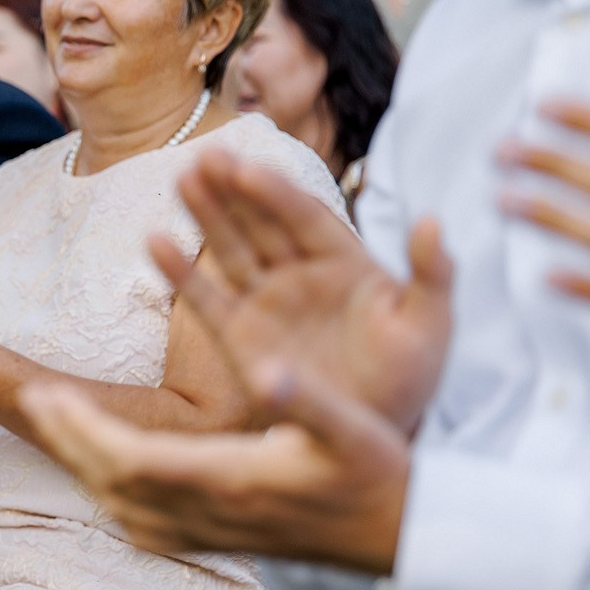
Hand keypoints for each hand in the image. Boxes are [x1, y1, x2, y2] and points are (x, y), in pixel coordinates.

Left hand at [20, 363, 410, 574]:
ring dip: (83, 465)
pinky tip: (102, 470)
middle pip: (112, 483)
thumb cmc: (380, 475)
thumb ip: (306, 398)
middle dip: (68, 440)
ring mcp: (210, 534)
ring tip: (57, 424)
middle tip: (34, 398)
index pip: (131, 459)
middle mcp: (211, 515)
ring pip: (121, 507)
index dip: (83, 430)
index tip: (50, 395)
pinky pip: (142, 524)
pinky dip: (110, 493)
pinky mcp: (216, 543)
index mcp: (233, 480)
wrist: (403, 541)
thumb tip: (265, 370)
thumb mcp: (353, 426)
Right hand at [160, 150, 452, 433]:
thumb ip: (432, 274)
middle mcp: (300, 274)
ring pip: (231, 248)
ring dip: (207, 214)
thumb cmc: (408, 377)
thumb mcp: (431, 325)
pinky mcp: (239, 336)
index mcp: (344, 262)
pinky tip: (156, 241)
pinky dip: (180, 273)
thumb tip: (433, 220)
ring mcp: (266, 302)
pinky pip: (206, 299)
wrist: (373, 434)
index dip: (276, 192)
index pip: (305, 216)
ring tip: (183, 177)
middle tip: (208, 155)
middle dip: (235, 189)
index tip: (248, 168)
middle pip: (261, 222)